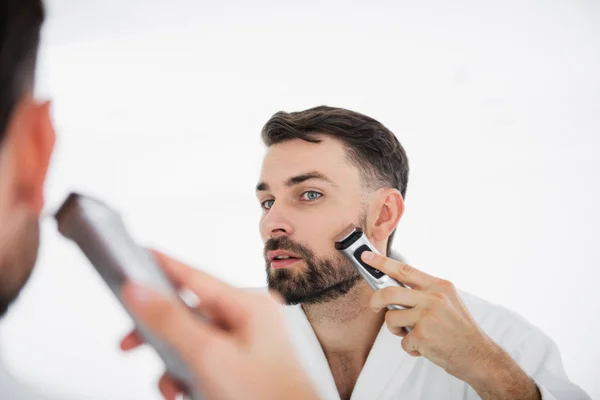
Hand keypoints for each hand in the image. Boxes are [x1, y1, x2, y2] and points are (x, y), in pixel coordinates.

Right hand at [120, 250, 319, 399]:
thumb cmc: (267, 396)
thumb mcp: (209, 356)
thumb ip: (170, 321)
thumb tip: (139, 290)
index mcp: (248, 306)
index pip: (195, 276)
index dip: (164, 265)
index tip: (138, 254)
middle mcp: (249, 320)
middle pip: (189, 312)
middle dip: (159, 332)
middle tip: (130, 342)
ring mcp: (246, 344)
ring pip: (193, 341)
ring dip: (174, 363)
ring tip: (171, 386)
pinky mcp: (241, 366)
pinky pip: (204, 360)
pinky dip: (188, 375)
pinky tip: (184, 392)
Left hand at [361, 251, 539, 399]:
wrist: (479, 356)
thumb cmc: (460, 330)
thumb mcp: (448, 302)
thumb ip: (424, 293)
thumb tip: (394, 289)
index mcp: (439, 286)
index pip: (404, 270)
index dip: (382, 262)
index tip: (367, 256)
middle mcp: (433, 298)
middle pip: (389, 292)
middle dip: (376, 300)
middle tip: (374, 306)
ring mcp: (427, 316)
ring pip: (391, 319)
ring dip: (396, 330)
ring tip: (411, 334)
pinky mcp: (422, 335)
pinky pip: (402, 340)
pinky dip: (410, 347)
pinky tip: (424, 347)